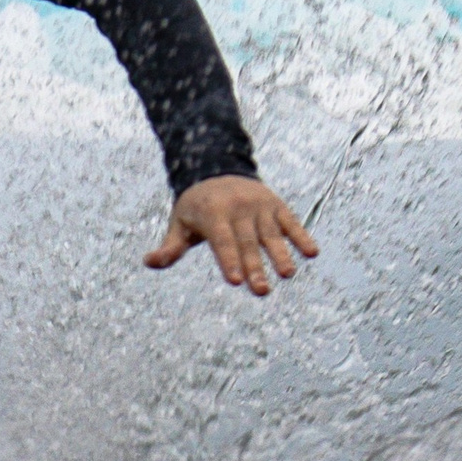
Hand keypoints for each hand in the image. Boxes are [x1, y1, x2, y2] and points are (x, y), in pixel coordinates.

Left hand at [145, 174, 318, 295]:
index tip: (236, 281)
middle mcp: (238, 208)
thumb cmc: (196, 207)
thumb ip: (170, 246)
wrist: (218, 169)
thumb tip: (149, 262)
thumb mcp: (180, 223)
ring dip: (280, 254)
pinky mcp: (276, 205)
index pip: (221, 241)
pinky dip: (301, 235)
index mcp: (213, 213)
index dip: (228, 260)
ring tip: (287, 274)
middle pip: (247, 242)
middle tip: (261, 292)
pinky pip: (290, 221)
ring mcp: (259, 206)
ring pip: (271, 233)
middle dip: (255, 266)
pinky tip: (312, 253)